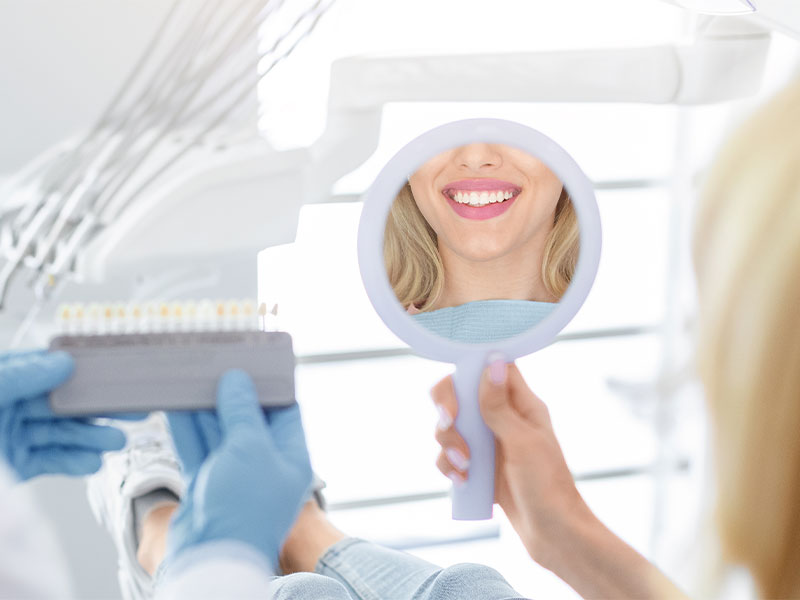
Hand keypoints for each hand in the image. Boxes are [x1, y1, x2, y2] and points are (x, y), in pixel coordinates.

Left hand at [0, 350, 127, 479]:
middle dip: (98, 408)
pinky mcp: (18, 465)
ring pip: (64, 433)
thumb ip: (23, 375)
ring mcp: (15, 436)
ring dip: (93, 437)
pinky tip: (92, 461)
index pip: (49, 367)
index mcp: (5, 379)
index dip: (83, 370)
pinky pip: (53, 460)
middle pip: (65, 402)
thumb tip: (64, 362)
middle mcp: (12, 406)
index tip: (115, 374)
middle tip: (132, 410)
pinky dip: (75, 462)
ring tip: (117, 441)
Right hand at [165, 370, 312, 570]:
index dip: (268, 385)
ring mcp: (234, 474)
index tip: (251, 360)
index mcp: (290, 456)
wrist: (211, 559)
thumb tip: (237, 378)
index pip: (284, 410)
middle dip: (230, 392)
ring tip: (191, 375)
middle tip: (214, 362)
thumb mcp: (249, 448)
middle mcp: (264, 463)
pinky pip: (198, 447)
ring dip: (205, 406)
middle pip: (248, 418)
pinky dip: (187, 427)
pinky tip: (175, 403)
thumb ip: (242, 410)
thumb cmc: (242, 506)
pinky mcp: (206, 483)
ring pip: (219, 431)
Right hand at [432, 360, 590, 566]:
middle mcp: (503, 418)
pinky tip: (463, 481)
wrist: (553, 536)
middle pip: (461, 394)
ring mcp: (489, 442)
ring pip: (450, 426)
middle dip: (448, 411)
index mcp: (521, 404)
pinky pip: (449, 455)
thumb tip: (492, 361)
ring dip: (448, 444)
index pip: (490, 367)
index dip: (469, 370)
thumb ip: (500, 405)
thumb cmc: (548, 487)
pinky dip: (449, 466)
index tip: (458, 389)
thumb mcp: (523, 442)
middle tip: (451, 426)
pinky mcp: (479, 466)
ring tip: (464, 466)